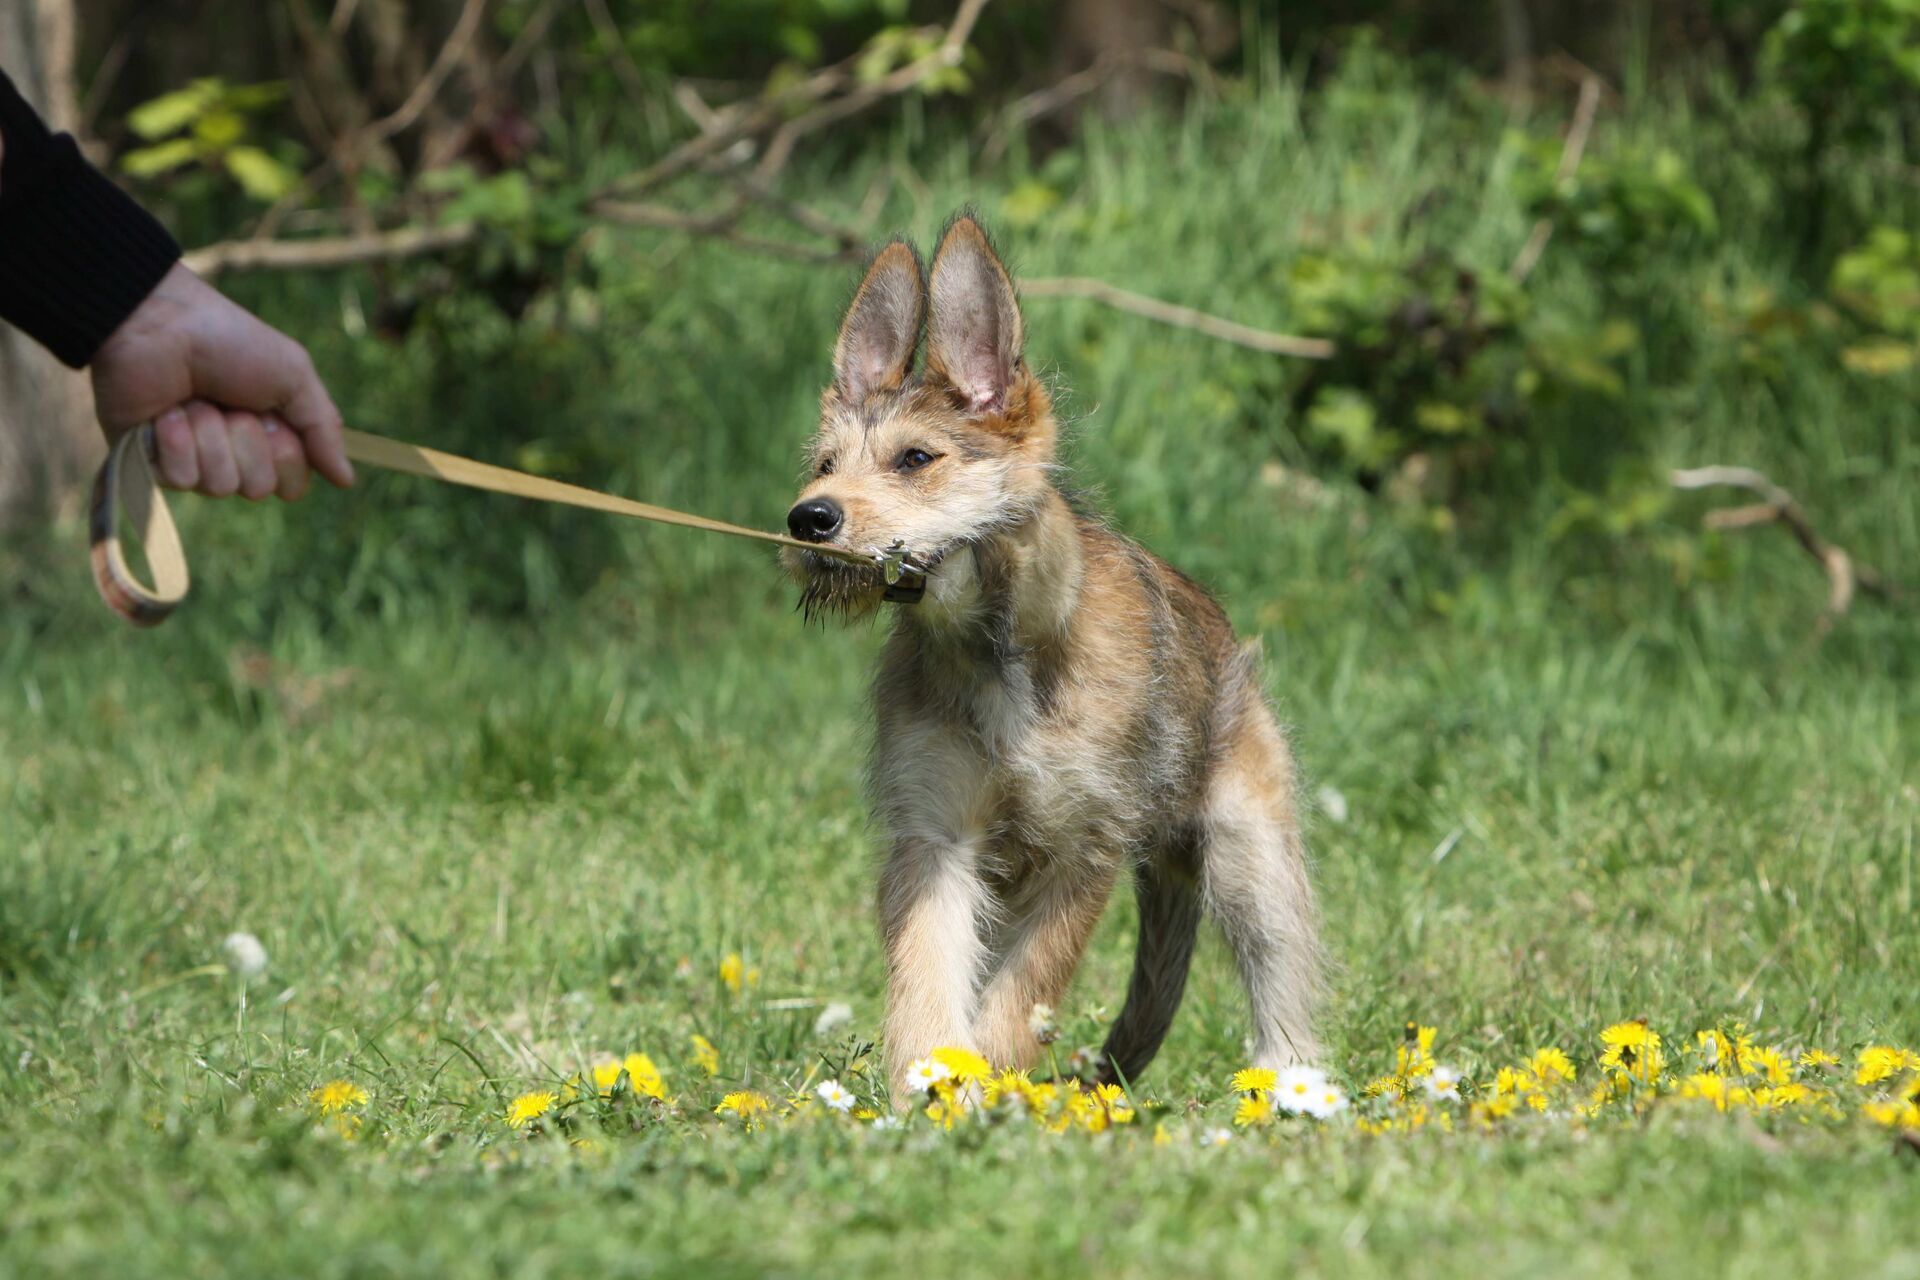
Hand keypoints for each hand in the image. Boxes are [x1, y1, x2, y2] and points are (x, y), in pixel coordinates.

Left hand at [90, 262, 353, 499]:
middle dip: (246, 442)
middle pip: (257, 488)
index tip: (272, 417)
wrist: (161, 323)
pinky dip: (178, 442)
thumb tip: (348, 481)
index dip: (287, 457)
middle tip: (230, 403)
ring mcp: (192, 459)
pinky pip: (181, 480)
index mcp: (269, 436)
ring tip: (194, 400)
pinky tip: (167, 414)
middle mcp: (233, 453)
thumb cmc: (230, 341)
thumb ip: (323, 430)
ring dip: (210, 437)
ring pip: (219, 486)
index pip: (292, 484)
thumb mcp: (293, 376)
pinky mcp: (152, 462)